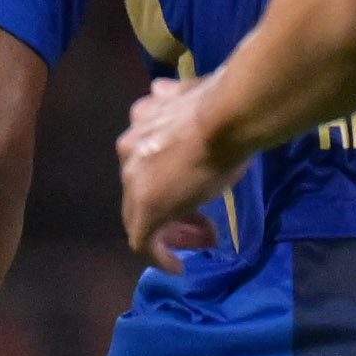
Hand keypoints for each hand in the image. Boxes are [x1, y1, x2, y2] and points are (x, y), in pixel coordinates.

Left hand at [116, 78, 236, 260]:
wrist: (226, 118)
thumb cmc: (221, 106)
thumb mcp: (192, 94)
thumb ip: (175, 97)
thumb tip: (163, 88)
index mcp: (139, 121)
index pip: (145, 157)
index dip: (172, 176)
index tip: (199, 187)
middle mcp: (129, 149)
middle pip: (141, 188)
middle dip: (173, 205)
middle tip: (204, 220)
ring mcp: (135, 182)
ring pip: (142, 215)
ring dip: (172, 229)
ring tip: (201, 239)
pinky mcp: (148, 211)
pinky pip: (144, 242)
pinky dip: (159, 257)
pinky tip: (177, 267)